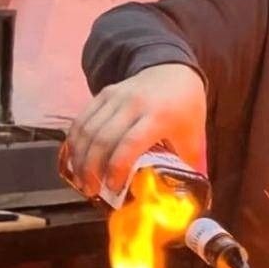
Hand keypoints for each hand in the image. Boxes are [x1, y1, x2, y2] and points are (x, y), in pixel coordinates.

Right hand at [64, 64, 206, 198]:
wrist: (173, 69)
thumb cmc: (185, 108)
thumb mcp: (193, 136)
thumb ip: (185, 165)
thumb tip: (180, 198)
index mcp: (159, 116)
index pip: (130, 143)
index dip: (117, 167)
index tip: (113, 187)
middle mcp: (133, 104)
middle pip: (103, 138)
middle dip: (93, 167)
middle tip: (92, 190)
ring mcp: (115, 96)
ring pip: (88, 128)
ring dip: (80, 157)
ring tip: (81, 180)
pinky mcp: (103, 94)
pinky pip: (82, 119)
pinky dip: (75, 141)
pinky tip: (75, 160)